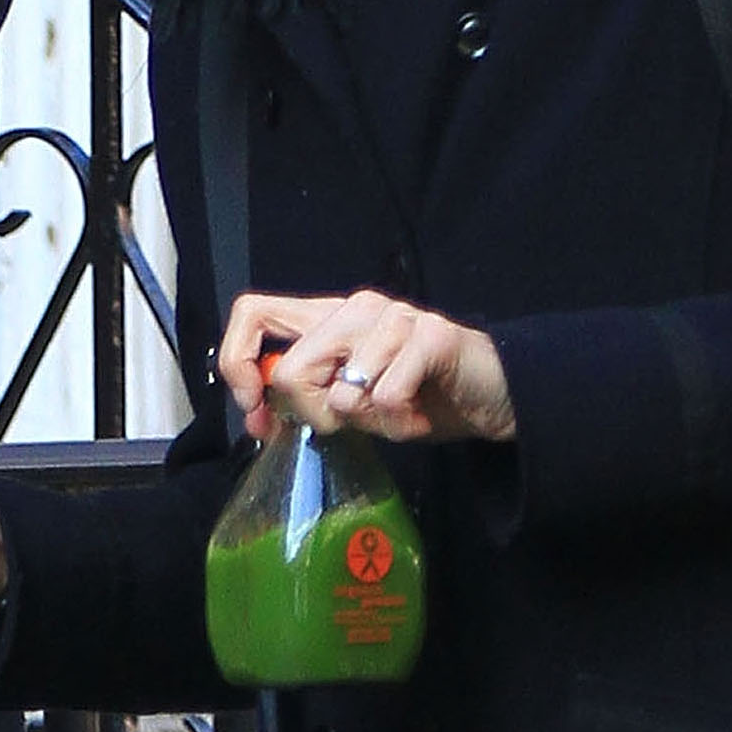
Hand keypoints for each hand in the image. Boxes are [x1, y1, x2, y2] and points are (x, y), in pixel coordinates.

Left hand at [218, 288, 515, 445]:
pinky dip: (401, 422)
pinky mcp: (431, 335)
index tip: (258, 411)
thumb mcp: (352, 401)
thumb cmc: (418, 397)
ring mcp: (393, 316)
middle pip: (291, 368)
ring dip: (369, 420)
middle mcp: (354, 308)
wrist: (491, 396)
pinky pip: (388, 396)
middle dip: (314, 415)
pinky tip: (419, 413)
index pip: (252, 314)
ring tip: (397, 413)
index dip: (240, 365)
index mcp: (327, 318)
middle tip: (350, 423)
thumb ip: (307, 398)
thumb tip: (258, 418)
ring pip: (342, 389)